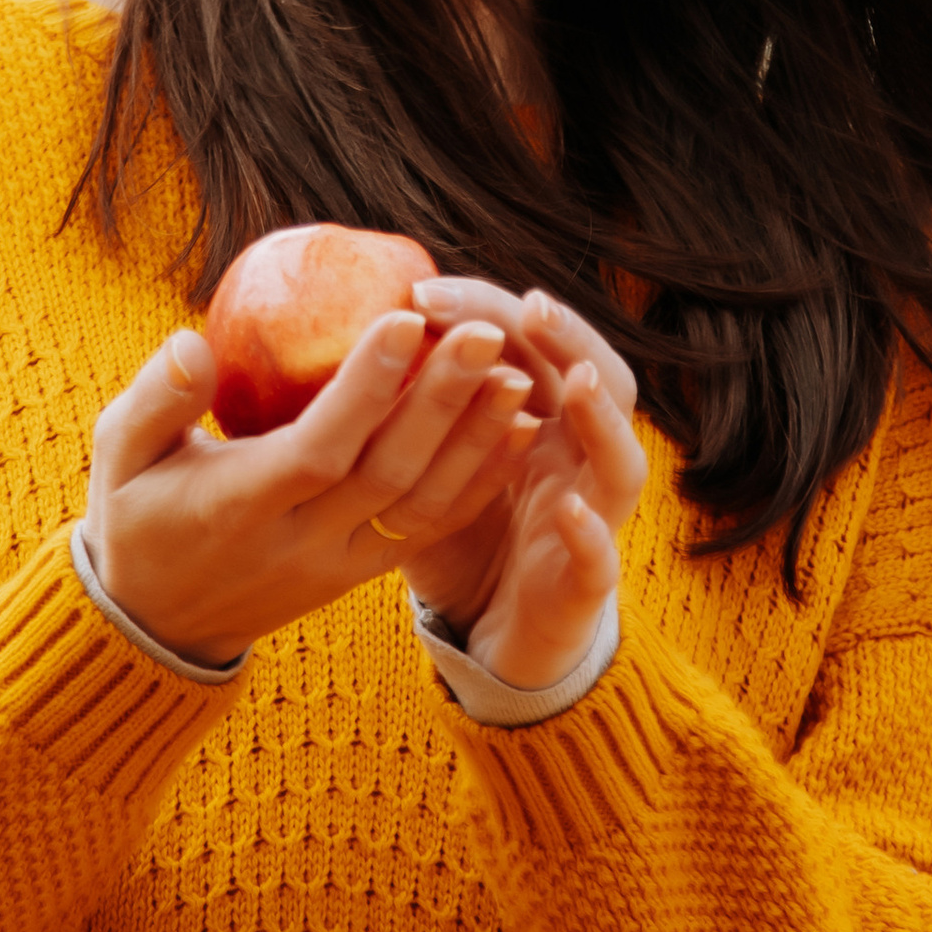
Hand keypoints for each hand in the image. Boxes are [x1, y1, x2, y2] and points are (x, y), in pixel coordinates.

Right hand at [86, 309, 538, 669]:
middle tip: (489, 331)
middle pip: (387, 472)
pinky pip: (429, 530)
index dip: (367, 389)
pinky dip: (477, 483)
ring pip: (420, 504)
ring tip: (518, 373)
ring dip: (475, 441)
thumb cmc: (136, 517)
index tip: (408, 320)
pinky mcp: (360, 574)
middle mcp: (298, 542)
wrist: (157, 628)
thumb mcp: (119, 454)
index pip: (318, 448)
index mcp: (240, 507)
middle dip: (443, 400)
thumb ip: (156, 397)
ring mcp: (337, 564)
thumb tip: (193, 340)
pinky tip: (517, 432)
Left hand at [397, 284, 647, 692]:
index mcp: (542, 421)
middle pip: (599, 382)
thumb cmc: (457, 541)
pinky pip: (601, 562)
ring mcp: (592, 524)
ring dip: (602, 420)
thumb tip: (309, 348)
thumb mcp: (424, 467)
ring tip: (575, 382)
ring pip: (622, 463)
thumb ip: (397, 414)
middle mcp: (578, 462)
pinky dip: (592, 535)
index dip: (492, 313)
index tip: (427, 292)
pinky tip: (569, 511)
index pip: (536, 346)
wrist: (492, 639)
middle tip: (530, 306)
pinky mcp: (582, 592)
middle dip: (571, 340)